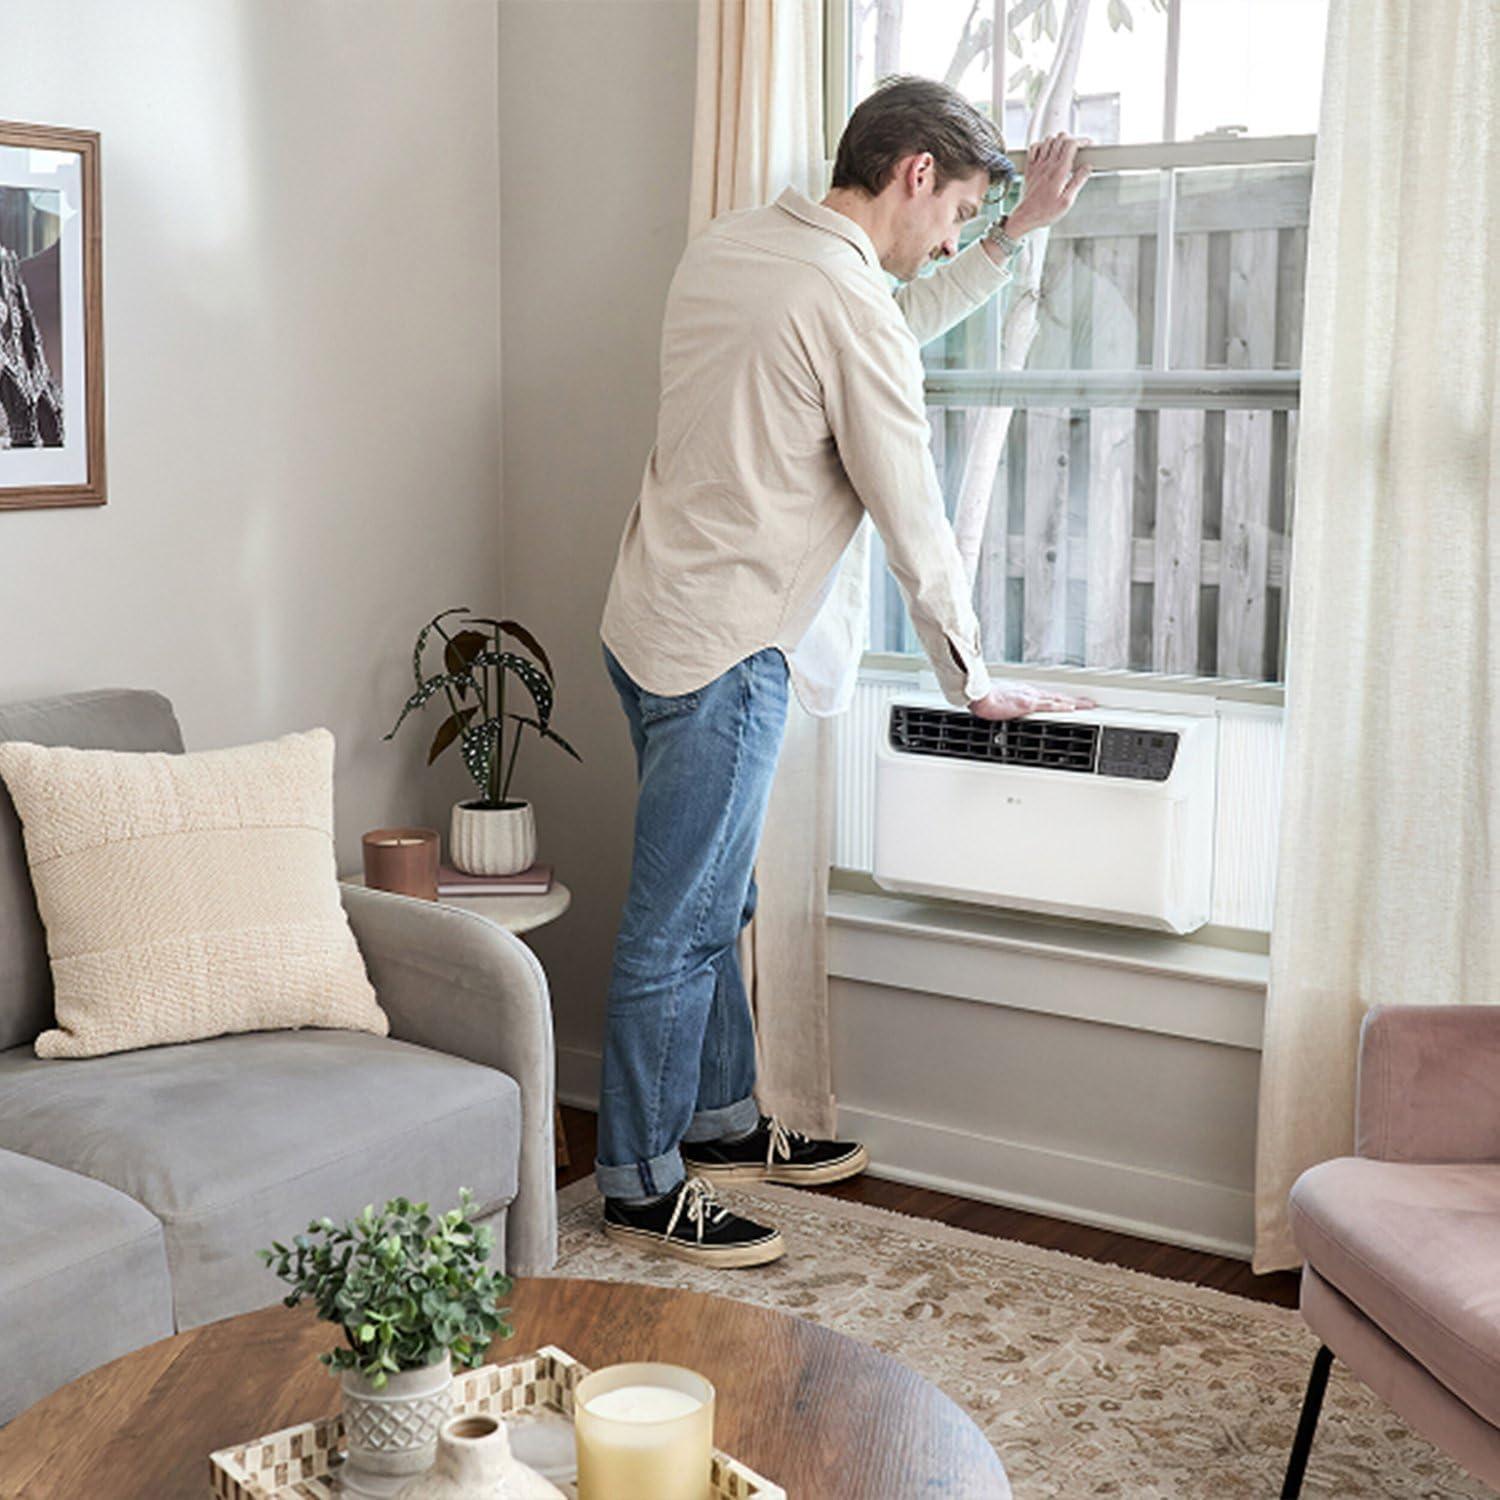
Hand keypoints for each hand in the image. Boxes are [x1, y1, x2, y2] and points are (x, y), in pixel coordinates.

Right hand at [966, 680, 1095, 720]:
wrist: (981, 697)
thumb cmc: (988, 700)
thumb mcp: (1004, 703)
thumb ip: (1013, 706)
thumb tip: (1015, 710)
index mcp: (1028, 694)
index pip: (1051, 697)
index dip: (1065, 700)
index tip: (1076, 703)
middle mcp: (1033, 693)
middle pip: (1059, 697)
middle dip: (1076, 700)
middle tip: (1091, 703)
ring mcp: (1031, 698)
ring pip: (1058, 700)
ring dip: (1074, 702)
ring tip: (1088, 705)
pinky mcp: (1028, 703)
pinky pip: (1048, 705)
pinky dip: (1060, 706)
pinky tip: (1070, 707)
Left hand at [1005, 132, 1091, 237]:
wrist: (1025, 217)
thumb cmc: (1046, 212)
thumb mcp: (1067, 201)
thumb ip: (1078, 182)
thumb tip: (1087, 167)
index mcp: (1059, 171)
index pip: (1071, 144)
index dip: (1082, 141)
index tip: (1088, 146)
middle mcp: (1047, 165)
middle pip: (1061, 138)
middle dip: (1071, 139)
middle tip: (1076, 149)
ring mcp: (1037, 165)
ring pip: (1048, 140)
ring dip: (1057, 141)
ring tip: (1063, 151)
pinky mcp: (1029, 169)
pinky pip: (1034, 148)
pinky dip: (1041, 145)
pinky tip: (1046, 152)